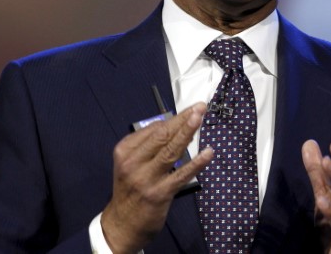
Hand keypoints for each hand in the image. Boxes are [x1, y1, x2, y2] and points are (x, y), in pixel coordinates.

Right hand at [101, 102, 212, 252]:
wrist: (122, 223)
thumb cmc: (130, 189)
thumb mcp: (130, 164)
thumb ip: (147, 146)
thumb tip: (172, 127)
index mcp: (125, 151)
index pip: (153, 128)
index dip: (174, 118)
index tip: (189, 111)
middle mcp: (133, 162)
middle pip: (162, 135)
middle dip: (182, 119)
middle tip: (200, 107)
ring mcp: (146, 178)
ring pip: (171, 150)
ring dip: (187, 132)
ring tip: (200, 118)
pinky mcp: (160, 193)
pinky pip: (181, 175)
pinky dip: (197, 163)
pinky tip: (208, 153)